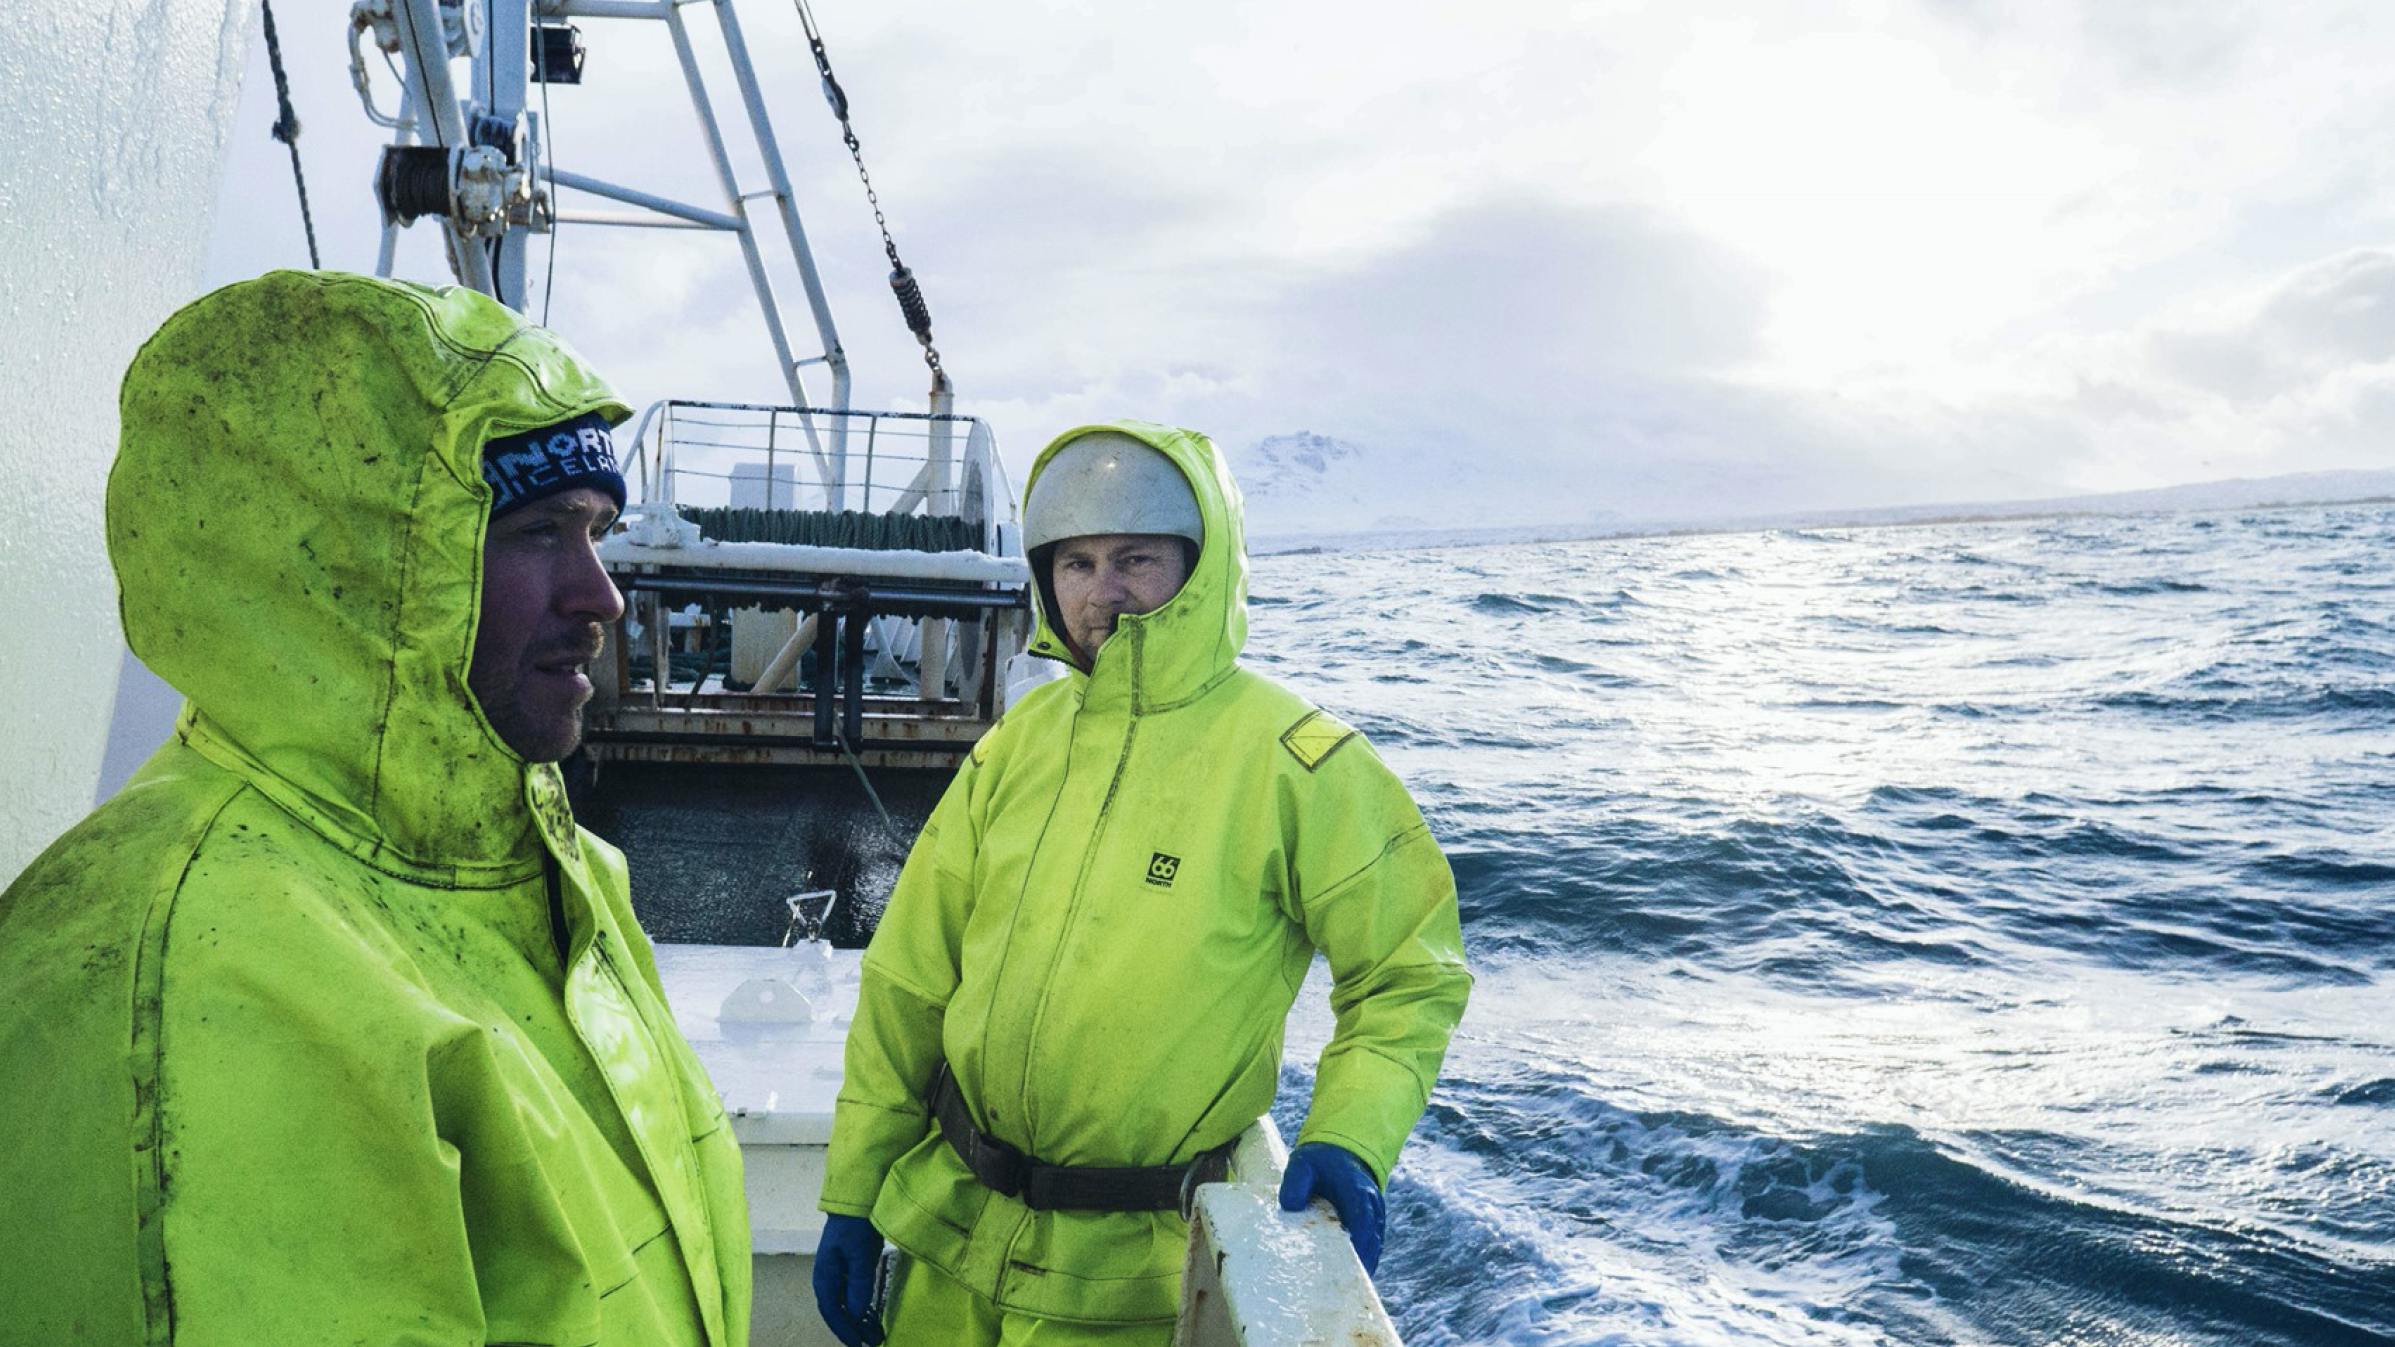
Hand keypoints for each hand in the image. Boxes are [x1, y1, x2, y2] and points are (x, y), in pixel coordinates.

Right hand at [811, 1214, 885, 1345]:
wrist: (857, 1201)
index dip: (845, 1329)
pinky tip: (874, 1315)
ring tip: (876, 1333)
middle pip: (839, 1311)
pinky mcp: (850, 1269)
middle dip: (854, 1329)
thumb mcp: (859, 1254)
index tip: (858, 1344)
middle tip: (871, 1342)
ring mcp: (839, 1274)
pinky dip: (863, 1307)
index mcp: (825, 1276)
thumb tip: (857, 1314)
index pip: (832, 1311)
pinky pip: (854, 1295)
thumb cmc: (856, 1225)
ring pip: (847, 1304)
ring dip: (860, 1320)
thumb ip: (859, 1284)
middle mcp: (828, 1278)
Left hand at [1277, 1142, 1385, 1273]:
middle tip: (1341, 1284)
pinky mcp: (1372, 1224)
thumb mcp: (1302, 1164)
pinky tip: (1348, 1278)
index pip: (1361, 1217)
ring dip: (1363, 1264)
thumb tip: (1291, 1206)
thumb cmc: (1319, 1161)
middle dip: (1360, 1261)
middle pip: (1371, 1237)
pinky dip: (1363, 1259)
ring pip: (1374, 1244)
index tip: (1347, 1261)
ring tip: (1344, 1288)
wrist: (1339, 1153)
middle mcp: (1372, 1203)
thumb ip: (1295, 1181)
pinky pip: (1372, 1245)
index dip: (1357, 1240)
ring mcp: (1375, 1214)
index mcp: (1357, 1188)